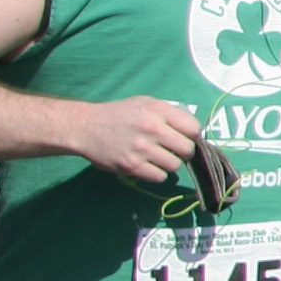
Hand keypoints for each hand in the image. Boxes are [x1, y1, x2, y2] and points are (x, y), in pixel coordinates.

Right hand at [79, 96, 203, 184]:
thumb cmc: (120, 114)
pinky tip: (149, 165)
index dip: (193, 135)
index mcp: (157, 110)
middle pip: (188, 149)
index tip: (186, 137)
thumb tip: (195, 130)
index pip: (194, 128)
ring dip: (170, 163)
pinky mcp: (132, 166)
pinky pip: (160, 177)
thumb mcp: (145, 103)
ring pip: (175, 165)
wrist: (86, 127)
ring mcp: (141, 148)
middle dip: (184, 151)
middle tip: (174, 150)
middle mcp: (151, 128)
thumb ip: (170, 113)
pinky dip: (157, 173)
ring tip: (158, 157)